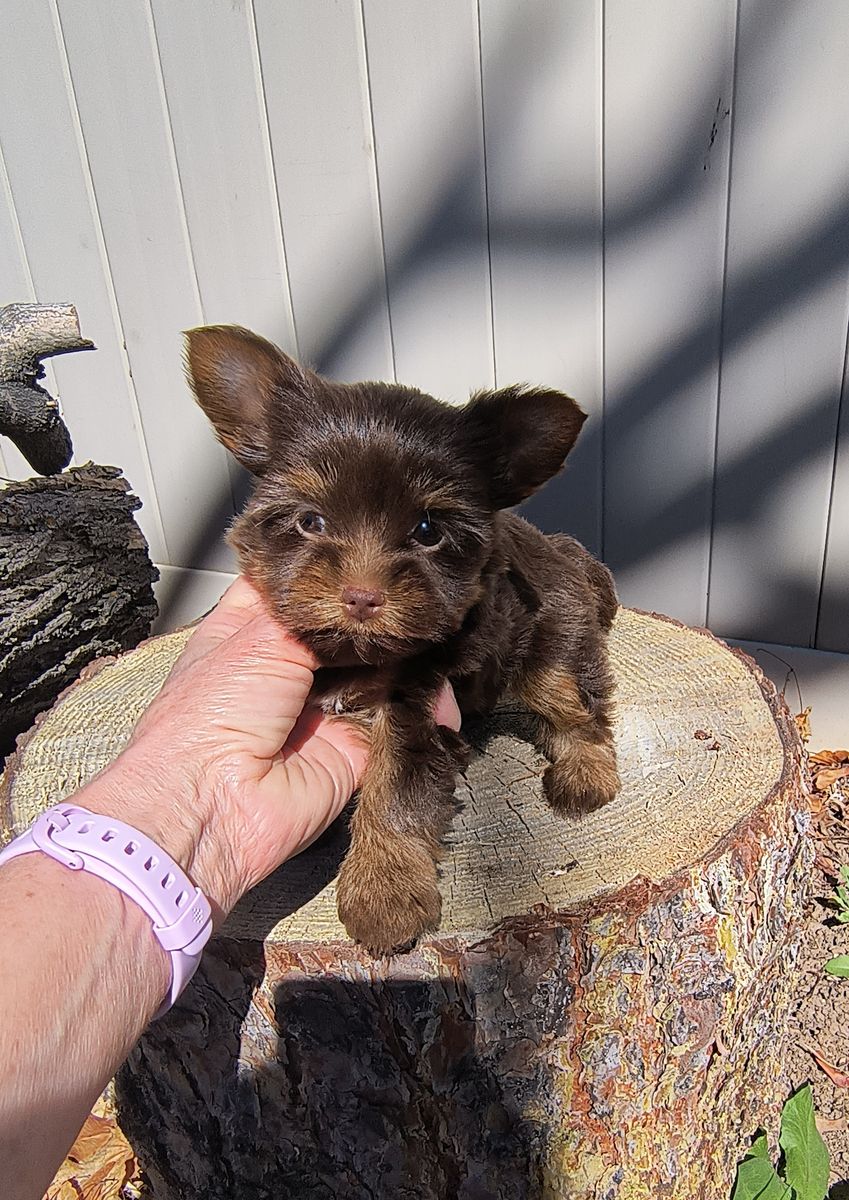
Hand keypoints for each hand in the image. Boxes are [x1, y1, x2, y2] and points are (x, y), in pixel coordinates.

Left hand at [84, 577, 459, 918]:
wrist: (211, 806)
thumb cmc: (207, 717)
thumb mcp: (257, 635)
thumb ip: (318, 610)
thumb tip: (366, 596)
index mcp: (250, 631)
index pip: (301, 587)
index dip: (333, 570)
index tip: (374, 549)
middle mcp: (289, 669)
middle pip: (352, 630)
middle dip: (386, 618)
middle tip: (421, 600)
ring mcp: (324, 710)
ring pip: (384, 673)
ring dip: (414, 663)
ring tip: (439, 645)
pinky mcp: (354, 750)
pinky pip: (399, 722)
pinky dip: (425, 711)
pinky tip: (441, 698)